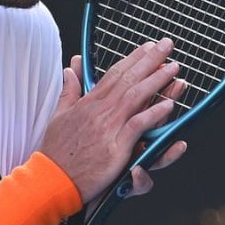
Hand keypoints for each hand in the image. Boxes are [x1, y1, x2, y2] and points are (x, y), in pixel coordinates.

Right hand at [39, 38, 181, 201]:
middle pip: (129, 79)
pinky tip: (168, 105)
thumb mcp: (59, 115)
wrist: (51, 179)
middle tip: (167, 45)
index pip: (115, 73)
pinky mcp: (115, 148)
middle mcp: (100, 111)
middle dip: (150, 60)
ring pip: (136, 97)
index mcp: (89, 103)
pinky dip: (154, 114)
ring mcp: (108, 128)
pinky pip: (138, 126)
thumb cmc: (56, 151)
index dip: (134, 58)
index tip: (148, 47)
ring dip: (157, 81)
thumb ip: (69, 90)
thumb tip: (71, 68)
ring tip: (174, 68)